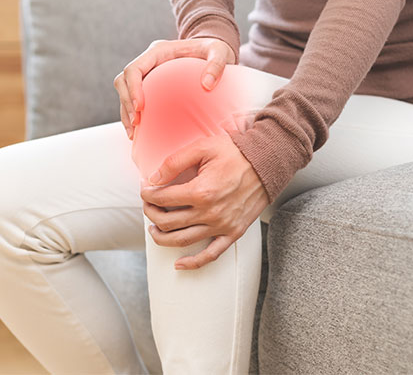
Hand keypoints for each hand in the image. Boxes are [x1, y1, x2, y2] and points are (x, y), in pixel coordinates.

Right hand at [113, 37, 235, 139]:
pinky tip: (138, 132)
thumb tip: (207, 85)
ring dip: (125, 112)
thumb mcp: (220, 52)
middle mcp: (149, 61)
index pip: (134, 68)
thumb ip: (217, 64)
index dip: (132, 88)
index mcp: (158, 51)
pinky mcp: (150, 85)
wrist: (213, 53)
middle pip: (123, 80)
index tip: (140, 107)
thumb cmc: (214, 50)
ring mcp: (148, 73)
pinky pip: (133, 99)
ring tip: (134, 133)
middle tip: (136, 123)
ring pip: (124, 91)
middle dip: (126, 103)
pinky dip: (132, 115)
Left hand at [140, 134, 268, 269]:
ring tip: (154, 228)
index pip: (162, 198)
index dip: (148, 193)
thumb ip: (174, 162)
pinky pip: (211, 255)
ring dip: (162, 237)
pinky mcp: (233, 233)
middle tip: (148, 204)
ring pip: (182, 241)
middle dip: (150, 213)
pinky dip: (193, 263)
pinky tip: (179, 264)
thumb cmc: (236, 152)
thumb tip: (153, 179)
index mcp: (201, 191)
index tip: (145, 188)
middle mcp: (210, 213)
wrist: (267, 163)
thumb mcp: (203, 147)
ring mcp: (222, 226)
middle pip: (168, 222)